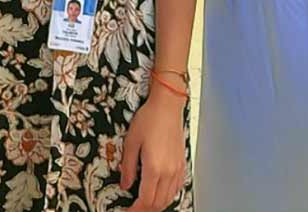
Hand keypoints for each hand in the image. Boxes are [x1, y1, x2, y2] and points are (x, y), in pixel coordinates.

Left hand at [120, 87, 187, 211]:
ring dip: (157, 205)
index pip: (146, 200)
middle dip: (145, 210)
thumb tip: (124, 184)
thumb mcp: (131, 142)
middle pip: (158, 203)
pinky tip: (159, 193)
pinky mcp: (182, 164)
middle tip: (134, 209)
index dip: (135, 210)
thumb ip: (127, 166)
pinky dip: (167, 196)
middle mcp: (168, 172)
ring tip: (144, 204)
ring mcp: (177, 169)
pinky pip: (176, 189)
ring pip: (169, 198)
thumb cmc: (149, 119)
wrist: (167, 106)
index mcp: (154, 168)